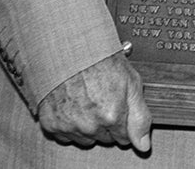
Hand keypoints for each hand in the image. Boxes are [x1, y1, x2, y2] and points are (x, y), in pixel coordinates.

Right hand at [37, 51, 151, 150]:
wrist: (69, 49)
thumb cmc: (101, 60)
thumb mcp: (132, 83)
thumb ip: (140, 118)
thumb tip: (144, 145)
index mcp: (111, 115)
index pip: (124, 138)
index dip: (124, 122)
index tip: (120, 107)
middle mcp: (89, 125)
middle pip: (105, 139)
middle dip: (107, 123)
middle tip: (104, 98)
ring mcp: (68, 125)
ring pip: (85, 139)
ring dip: (88, 125)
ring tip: (89, 100)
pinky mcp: (50, 124)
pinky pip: (65, 135)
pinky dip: (70, 123)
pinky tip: (74, 104)